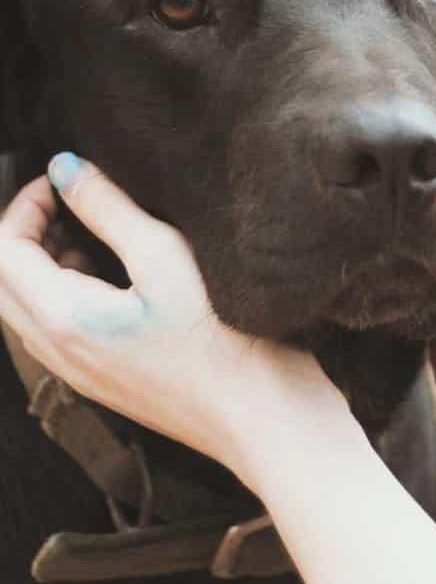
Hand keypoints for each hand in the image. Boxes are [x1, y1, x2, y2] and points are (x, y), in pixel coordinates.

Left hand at [0, 158, 349, 484]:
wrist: (261, 414)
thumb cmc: (224, 338)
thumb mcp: (166, 257)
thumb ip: (109, 209)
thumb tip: (65, 169)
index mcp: (63, 319)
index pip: (4, 251)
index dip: (27, 205)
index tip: (65, 179)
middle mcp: (57, 352)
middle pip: (3, 281)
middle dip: (27, 231)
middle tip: (71, 200)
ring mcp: (78, 372)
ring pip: (25, 307)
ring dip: (44, 261)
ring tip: (95, 232)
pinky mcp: (104, 380)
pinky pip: (55, 329)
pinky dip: (65, 291)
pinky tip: (115, 275)